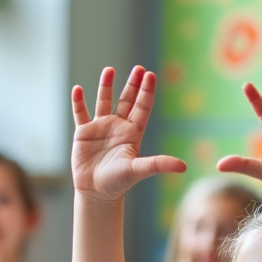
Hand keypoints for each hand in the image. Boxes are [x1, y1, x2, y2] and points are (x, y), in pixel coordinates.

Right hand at [71, 66, 185, 200]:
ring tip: (109, 70)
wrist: (96, 192)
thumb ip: (158, 164)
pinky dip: (78, 102)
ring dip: (106, 86)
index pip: (142, 107)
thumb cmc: (118, 182)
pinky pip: (80, 113)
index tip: (150, 75)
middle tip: (139, 68)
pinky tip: (77, 89)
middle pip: (127, 100)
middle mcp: (118, 127)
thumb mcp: (139, 170)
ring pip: (104, 101)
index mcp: (133, 133)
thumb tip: (183, 167)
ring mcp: (100, 128)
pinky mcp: (83, 133)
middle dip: (133, 84)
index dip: (146, 92)